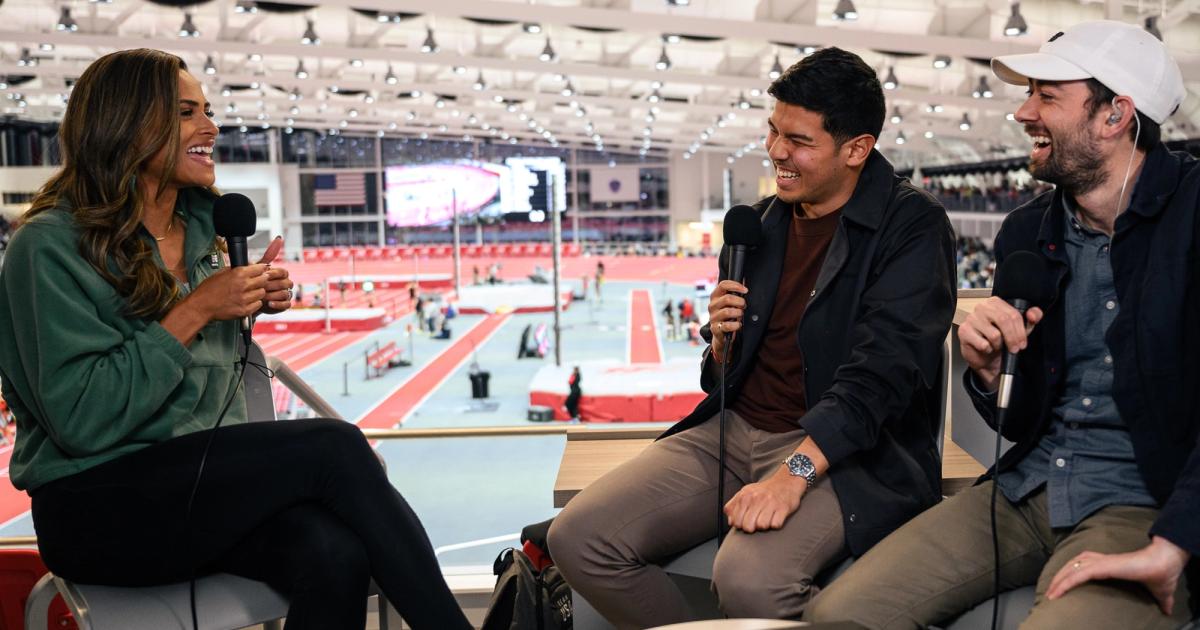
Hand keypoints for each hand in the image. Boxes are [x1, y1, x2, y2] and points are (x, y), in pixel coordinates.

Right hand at [186, 264, 268, 321]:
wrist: (201, 305)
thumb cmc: (209, 289)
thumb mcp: (222, 272)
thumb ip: (238, 268)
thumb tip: (252, 264)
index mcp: (238, 273)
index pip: (260, 268)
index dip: (261, 269)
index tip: (261, 270)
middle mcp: (243, 285)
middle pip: (264, 280)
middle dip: (261, 279)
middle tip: (256, 281)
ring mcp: (244, 299)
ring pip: (262, 292)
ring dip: (257, 292)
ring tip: (249, 292)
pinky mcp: (244, 310)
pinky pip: (258, 304)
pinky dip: (254, 303)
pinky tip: (247, 301)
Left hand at [257, 237, 293, 314]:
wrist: (247, 299)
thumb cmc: (253, 282)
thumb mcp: (258, 268)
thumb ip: (269, 255)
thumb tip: (279, 239)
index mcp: (281, 274)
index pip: (284, 272)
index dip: (275, 273)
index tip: (265, 275)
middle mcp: (285, 283)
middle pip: (287, 283)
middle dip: (273, 285)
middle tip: (262, 286)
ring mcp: (285, 294)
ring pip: (286, 293)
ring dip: (274, 295)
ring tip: (263, 296)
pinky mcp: (283, 305)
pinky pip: (287, 304)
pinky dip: (278, 304)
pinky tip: (269, 303)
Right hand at [708, 280, 747, 360]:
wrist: (722, 334)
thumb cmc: (729, 316)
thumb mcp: (731, 304)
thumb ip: (736, 293)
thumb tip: (744, 280)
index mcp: (715, 297)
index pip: (723, 285)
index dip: (735, 285)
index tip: (745, 290)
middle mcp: (712, 306)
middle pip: (727, 298)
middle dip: (740, 302)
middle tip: (744, 306)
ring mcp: (713, 317)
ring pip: (728, 312)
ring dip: (738, 313)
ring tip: (740, 316)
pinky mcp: (715, 328)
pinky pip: (727, 325)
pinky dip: (736, 325)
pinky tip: (738, 325)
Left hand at [723, 465, 805, 532]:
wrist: (786, 482)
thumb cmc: (764, 490)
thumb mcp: (745, 492)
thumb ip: (733, 506)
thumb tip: (730, 521)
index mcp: (745, 496)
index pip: (736, 521)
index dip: (740, 525)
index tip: (745, 521)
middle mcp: (757, 499)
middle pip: (748, 527)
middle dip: (752, 527)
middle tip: (756, 521)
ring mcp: (770, 503)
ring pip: (762, 526)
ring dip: (764, 525)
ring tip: (767, 518)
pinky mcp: (783, 508)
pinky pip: (776, 525)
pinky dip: (776, 524)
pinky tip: (775, 517)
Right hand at [957, 297, 1042, 390]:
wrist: (984, 357)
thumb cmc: (1001, 340)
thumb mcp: (1020, 329)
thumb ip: (1031, 319)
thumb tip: (1033, 314)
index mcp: (994, 302)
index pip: (1012, 314)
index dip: (1020, 331)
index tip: (1022, 343)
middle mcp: (981, 307)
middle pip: (1004, 321)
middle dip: (1012, 338)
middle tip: (1015, 349)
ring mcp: (971, 318)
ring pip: (994, 334)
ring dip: (998, 345)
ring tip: (996, 346)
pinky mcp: (963, 331)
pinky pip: (983, 343)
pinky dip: (987, 349)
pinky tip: (986, 348)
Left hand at [1047, 537, 1189, 614]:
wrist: (1166, 563)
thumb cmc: (1161, 575)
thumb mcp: (1158, 592)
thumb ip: (1160, 600)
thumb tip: (1168, 610)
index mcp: (1110, 564)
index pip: (1083, 565)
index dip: (1071, 574)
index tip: (1062, 587)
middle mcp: (1102, 560)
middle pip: (1072, 565)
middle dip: (1059, 578)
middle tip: (1050, 593)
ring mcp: (1101, 562)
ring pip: (1071, 569)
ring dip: (1058, 581)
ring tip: (1050, 595)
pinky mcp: (1103, 567)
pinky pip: (1078, 575)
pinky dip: (1066, 583)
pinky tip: (1057, 592)